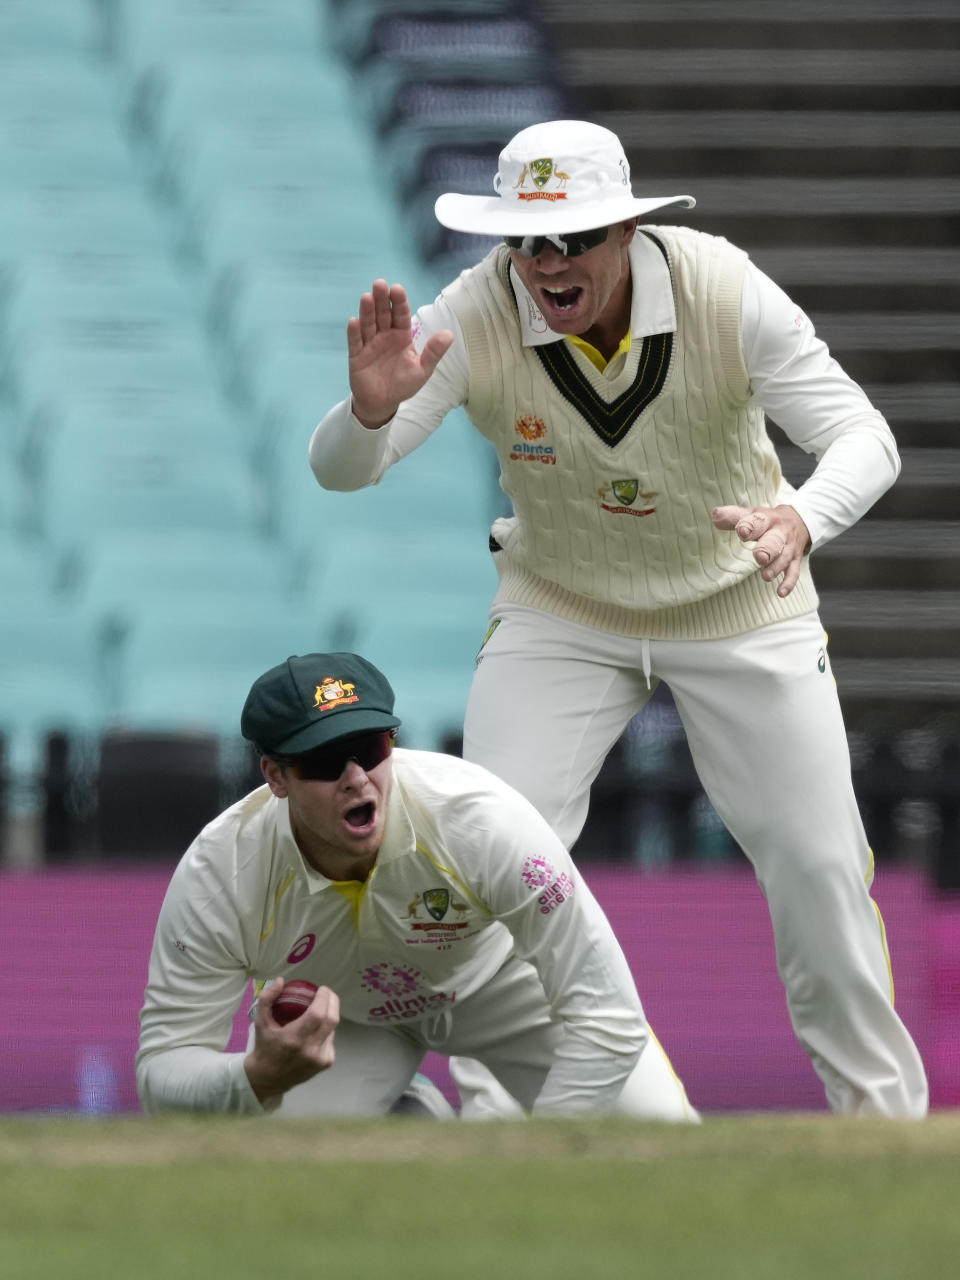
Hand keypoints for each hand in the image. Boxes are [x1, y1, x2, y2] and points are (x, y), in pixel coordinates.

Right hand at [243, 977, 339, 1104]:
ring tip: (318, 1010)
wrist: (268, 1078)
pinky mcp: (326, 1063)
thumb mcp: (260, 1022)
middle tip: (326, 993)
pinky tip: (316, 1029)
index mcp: (294, 1039)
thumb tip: (281, 981)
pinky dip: (326, 1030)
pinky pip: (331, 1039)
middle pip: (332, 1019)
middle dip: (332, 1001)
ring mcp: (320, 1058)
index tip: (321, 989)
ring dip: (328, 1015)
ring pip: (333, 1029)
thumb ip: (267, 999)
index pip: (318, 1013)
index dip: (324, 998)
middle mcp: (310, 1050)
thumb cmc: (265, 1046)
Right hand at [347, 279, 453, 427]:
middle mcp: (385, 336)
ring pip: (368, 324)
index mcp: (402, 336)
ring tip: (367, 297)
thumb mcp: (422, 369)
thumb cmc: (403, 384)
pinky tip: (354, 321)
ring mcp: (369, 344)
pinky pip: (355, 342)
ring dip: (367, 311)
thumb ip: (434, 352)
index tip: (397, 289)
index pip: (401, 315)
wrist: (383, 403)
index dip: (399, 302)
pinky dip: (354, 333)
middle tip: (380, 284)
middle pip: (383, 314)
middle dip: (381, 299)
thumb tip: (449, 334)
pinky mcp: (357, 356)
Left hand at [711, 503, 810, 596]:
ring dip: (776, 567)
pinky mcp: (794, 560)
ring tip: (766, 576)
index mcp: (767, 519)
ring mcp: (789, 547)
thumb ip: (733, 516)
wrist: (798, 520)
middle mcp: (780, 533)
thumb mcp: (751, 514)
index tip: (741, 531)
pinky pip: (793, 572)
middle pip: (775, 540)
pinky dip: (788, 582)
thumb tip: (715, 515)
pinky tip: (781, 592)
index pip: (759, 521)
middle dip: (768, 549)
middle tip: (760, 557)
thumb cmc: (767, 521)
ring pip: (784, 557)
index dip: (750, 526)